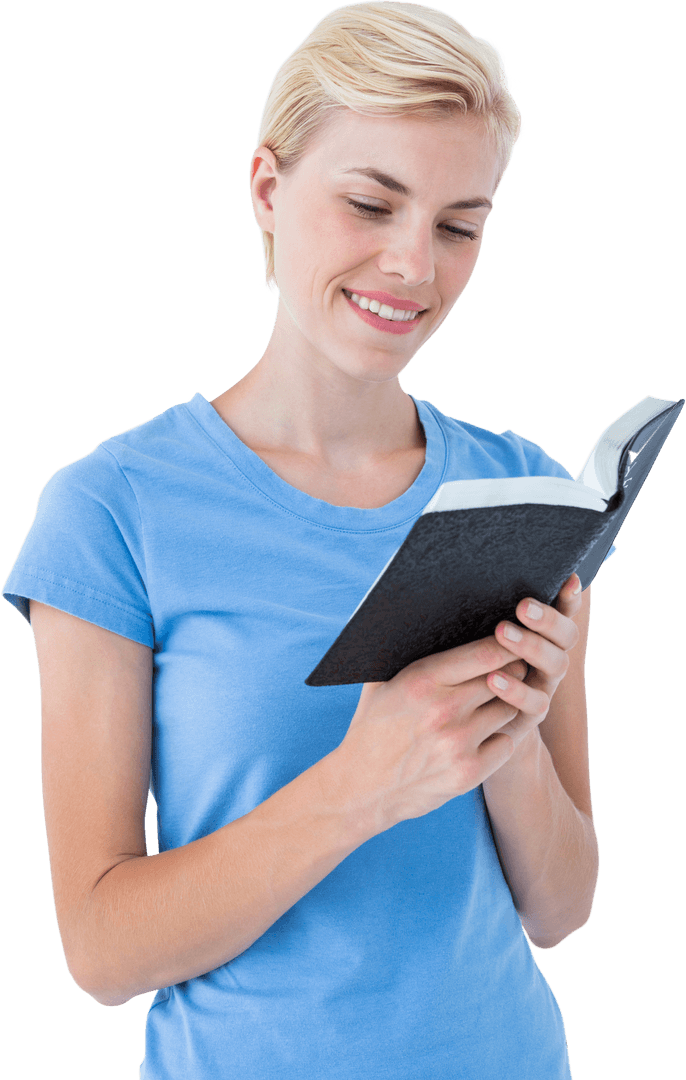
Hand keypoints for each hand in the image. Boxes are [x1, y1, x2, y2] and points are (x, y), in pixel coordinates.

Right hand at [333, 573, 583, 835]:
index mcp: (422, 681)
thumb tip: (428, 611)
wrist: (361, 788)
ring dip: (509, 703)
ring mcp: (458, 744)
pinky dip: (501, 736)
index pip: (485, 653)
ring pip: (509, 710)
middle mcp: (443, 711)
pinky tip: (487, 732)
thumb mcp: (379, 682)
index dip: (508, 643)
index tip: (516, 637)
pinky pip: (507, 744)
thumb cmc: (373, 726)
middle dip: (513, 669)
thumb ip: (405, 651)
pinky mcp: (468, 773)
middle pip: (504, 679)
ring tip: (499, 698)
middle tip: (513, 665)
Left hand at [487, 572, 582, 743]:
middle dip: (548, 619)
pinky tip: (492, 678)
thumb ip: (485, 609)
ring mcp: (545, 686)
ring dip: (531, 646)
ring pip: (555, 664)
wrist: (468, 718)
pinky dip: (515, 690)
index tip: (569, 578)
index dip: (570, 597)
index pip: (564, 610)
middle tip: (523, 606)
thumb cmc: (471, 664)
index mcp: (543, 634)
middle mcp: (550, 657)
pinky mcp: (531, 715)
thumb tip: (473, 568)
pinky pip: (534, 703)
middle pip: (566, 636)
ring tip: (502, 632)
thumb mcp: (477, 634)